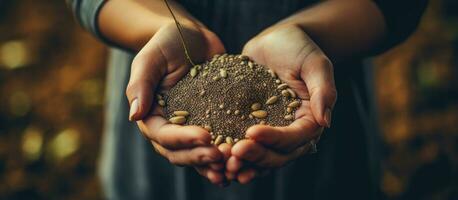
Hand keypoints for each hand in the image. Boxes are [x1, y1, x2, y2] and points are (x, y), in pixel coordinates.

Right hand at [125, 22, 227, 184]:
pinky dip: (227, 155)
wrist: (192, 37)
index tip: (205, 136)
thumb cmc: (167, 44)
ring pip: (198, 156)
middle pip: (180, 153)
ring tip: (232, 167)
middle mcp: (170, 128)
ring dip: (213, 165)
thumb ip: (140, 85)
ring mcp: (191, 128)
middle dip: (200, 157)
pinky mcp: (212, 124)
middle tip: (221, 156)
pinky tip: (244, 160)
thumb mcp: (150, 59)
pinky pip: (218, 144)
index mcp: (152, 116)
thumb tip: (134, 115)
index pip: (164, 136)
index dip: (183, 139)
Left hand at [226, 24, 335, 182]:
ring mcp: (270, 132)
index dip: (274, 140)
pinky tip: (215, 155)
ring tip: (223, 163)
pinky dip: (230, 153)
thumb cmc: (299, 48)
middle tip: (233, 153)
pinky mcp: (250, 126)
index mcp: (309, 121)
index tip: (252, 132)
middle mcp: (290, 132)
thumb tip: (325, 121)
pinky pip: (242, 144)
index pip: (294, 138)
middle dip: (256, 156)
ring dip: (243, 164)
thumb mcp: (316, 64)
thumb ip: (323, 91)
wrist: (276, 41)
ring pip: (259, 156)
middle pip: (277, 155)